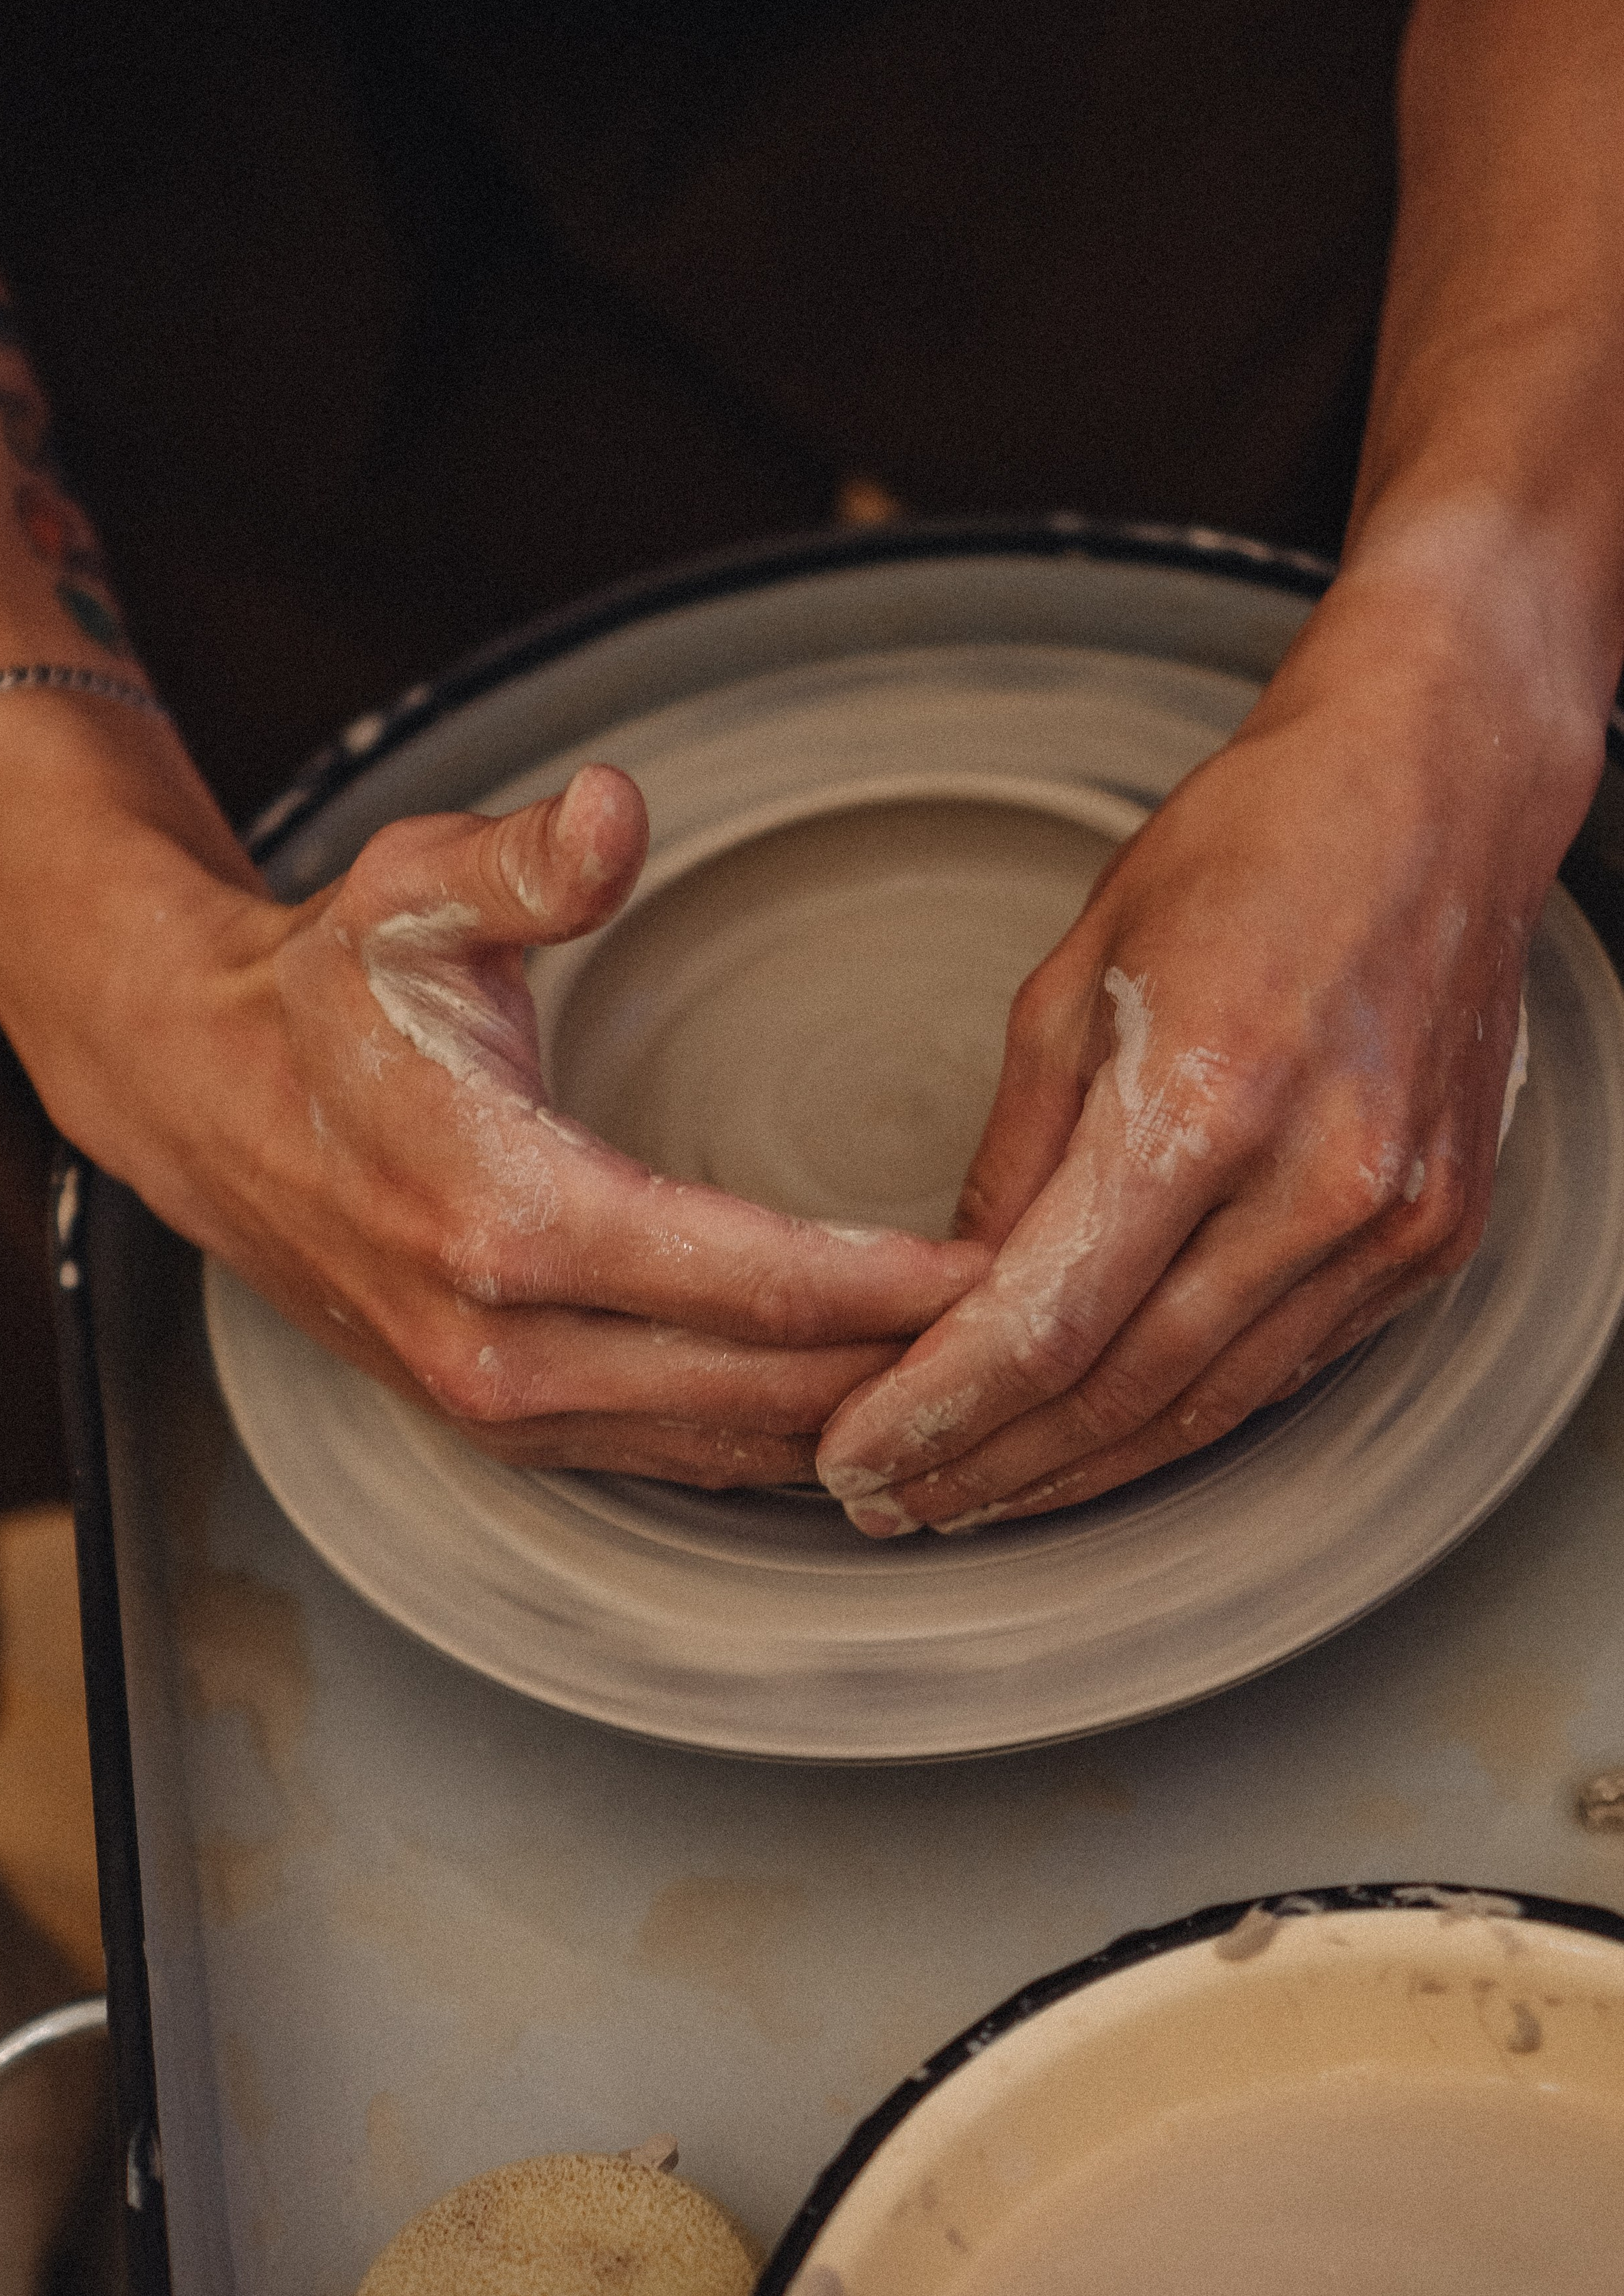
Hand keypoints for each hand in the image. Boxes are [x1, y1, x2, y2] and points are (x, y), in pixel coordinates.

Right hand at [106, 762, 980, 1486]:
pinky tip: (858, 1412)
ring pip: (726, 1447)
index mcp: (508, 1218)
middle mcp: (504, 1344)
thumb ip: (533, 859)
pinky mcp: (496, 1425)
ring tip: (980, 1383)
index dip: (899, 1287)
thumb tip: (618, 807)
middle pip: (764, 1391)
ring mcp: (496, 1405)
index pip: (758, 1283)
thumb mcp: (415, 889)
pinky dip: (774, 1444)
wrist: (197, 1095)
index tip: (1014, 1268)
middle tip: (1042, 1327)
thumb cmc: (324, 990)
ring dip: (855, 1422)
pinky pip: (671, 1459)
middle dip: (910, 1369)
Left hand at [815, 575, 1602, 1532]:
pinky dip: (1185, 1416)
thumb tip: (960, 1293)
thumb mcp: (1073, 976)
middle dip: (990, 1466)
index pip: (1042, 1320)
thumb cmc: (1250, 848)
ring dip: (1082, 1471)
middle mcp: (1317, 1181)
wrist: (1439, 793)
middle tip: (892, 1503)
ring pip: (1210, 1406)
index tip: (856, 1453)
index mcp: (1205, 1096)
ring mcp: (1392, 1221)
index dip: (934, 1410)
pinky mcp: (1435, 1237)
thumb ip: (1015, 1154)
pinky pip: (1289, 1365)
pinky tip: (1105, 1440)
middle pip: (1121, 1390)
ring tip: (977, 1498)